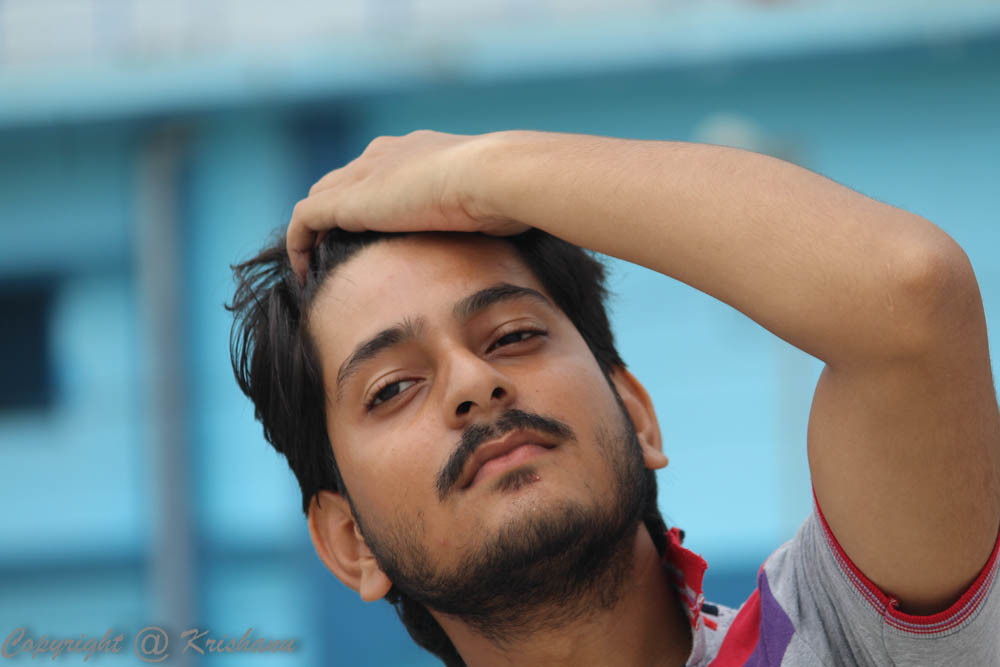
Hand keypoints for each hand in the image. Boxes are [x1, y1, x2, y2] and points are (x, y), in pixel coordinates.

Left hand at [286, 130, 528, 282]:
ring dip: (313, 232)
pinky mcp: (348, 201)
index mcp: (418, 151)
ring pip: (319, 200)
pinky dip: (299, 246)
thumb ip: (486, 213)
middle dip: (336, 213)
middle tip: (336, 254)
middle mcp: (385, 155)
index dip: (372, 202)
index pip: (381, 172)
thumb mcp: (494, 202)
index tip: (376, 237)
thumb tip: (506, 233)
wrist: (493, 176)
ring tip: (315, 268)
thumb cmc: (508, 193)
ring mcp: (364, 176)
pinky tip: (305, 276)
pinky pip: (304, 221)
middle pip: (343, 181)